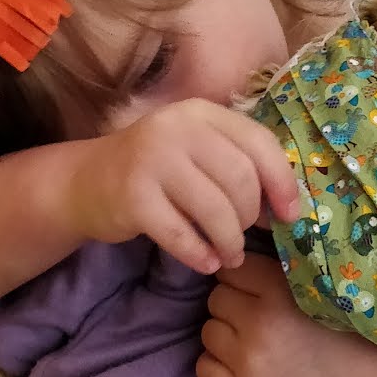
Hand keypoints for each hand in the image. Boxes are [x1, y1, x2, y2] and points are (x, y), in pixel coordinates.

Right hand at [65, 101, 300, 274]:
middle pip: (240, 179)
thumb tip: (288, 206)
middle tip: (245, 237)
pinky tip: (206, 262)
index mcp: (202, 113)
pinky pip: (182, 235)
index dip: (282, 182)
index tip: (290, 215)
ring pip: (215, 210)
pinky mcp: (133, 197)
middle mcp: (177, 129)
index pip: (259, 142)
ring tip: (229, 256)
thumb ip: (238, 165)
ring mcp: (152, 161)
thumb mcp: (197, 153)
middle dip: (251, 217)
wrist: (86, 182)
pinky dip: (200, 254)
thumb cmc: (157, 171)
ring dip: (230, 242)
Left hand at [196, 251, 348, 376]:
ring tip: (257, 345)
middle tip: (262, 321)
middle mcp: (261, 323)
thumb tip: (230, 255)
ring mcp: (249, 361)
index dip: (244, 280)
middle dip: (234, 307)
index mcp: (280, 290)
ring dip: (226, 336)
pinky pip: (203, 368)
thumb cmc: (339, 333)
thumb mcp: (315, 289)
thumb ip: (275, 270)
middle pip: (216, 299)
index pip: (231, 271)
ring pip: (208, 332)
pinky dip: (220, 366)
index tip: (260, 292)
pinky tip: (247, 367)